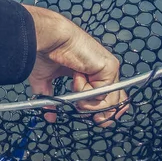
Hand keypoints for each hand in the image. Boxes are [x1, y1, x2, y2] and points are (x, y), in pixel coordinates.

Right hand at [24, 5, 128, 124]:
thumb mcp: (46, 83)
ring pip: (109, 100)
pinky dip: (86, 90)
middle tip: (95, 120)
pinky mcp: (110, 67)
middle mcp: (102, 72)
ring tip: (74, 83)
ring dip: (87, 100)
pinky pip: (102, 92)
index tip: (98, 121)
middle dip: (104, 114)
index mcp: (90, 74)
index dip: (105, 112)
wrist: (49, 39)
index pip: (107, 97)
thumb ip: (51, 100)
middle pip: (116, 101)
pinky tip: (77, 75)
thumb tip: (49, 117)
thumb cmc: (45, 53)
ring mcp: (107, 69)